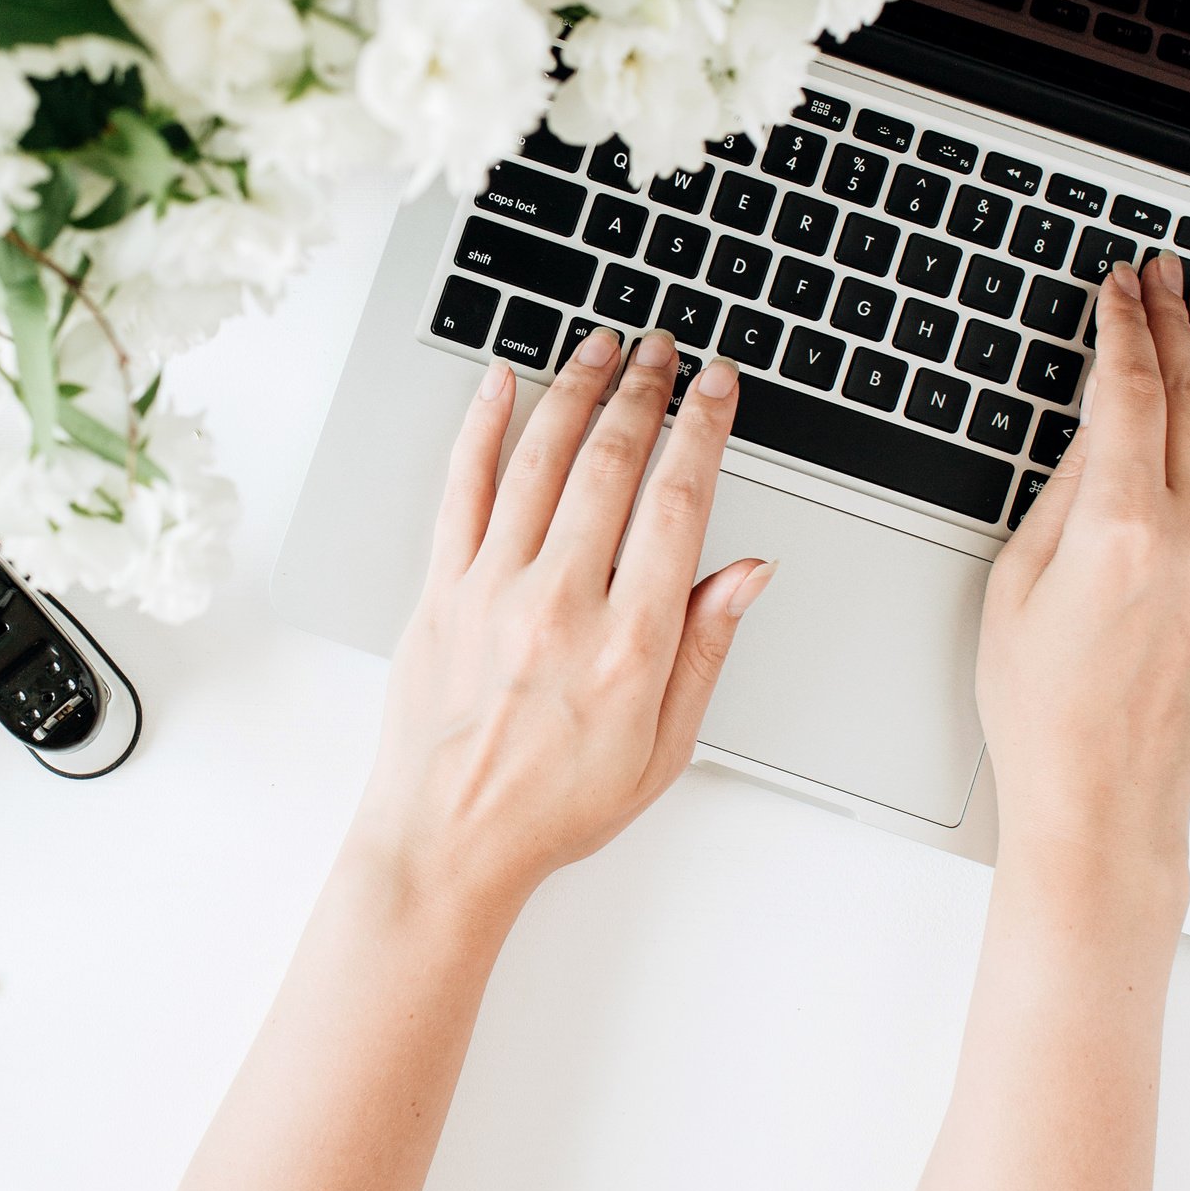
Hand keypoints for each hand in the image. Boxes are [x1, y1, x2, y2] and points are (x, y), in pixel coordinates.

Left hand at [351, 327, 774, 927]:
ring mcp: (491, 591)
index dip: (702, 431)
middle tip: (664, 350)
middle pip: (611, 466)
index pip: (678, 505)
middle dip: (644, 392)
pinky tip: (500, 383)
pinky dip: (480, 427)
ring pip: (539, 461)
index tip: (715, 386)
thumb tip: (750, 571)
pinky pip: (460, 489)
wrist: (446, 843)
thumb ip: (707, 650)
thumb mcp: (664, 749)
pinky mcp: (439, 591)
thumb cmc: (555, 807)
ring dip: (575, 391)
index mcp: (629, 645)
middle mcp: (560, 605)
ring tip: (602, 347)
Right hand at [976, 252, 1189, 898]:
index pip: (1131, 392)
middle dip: (1176, 323)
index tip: (1118, 288)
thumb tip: (1099, 428)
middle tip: (1165, 275)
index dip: (1122, 327)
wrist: (1105, 799)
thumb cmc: (1045, 710)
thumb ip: (1064, 493)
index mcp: (1122, 529)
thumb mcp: (1017, 582)